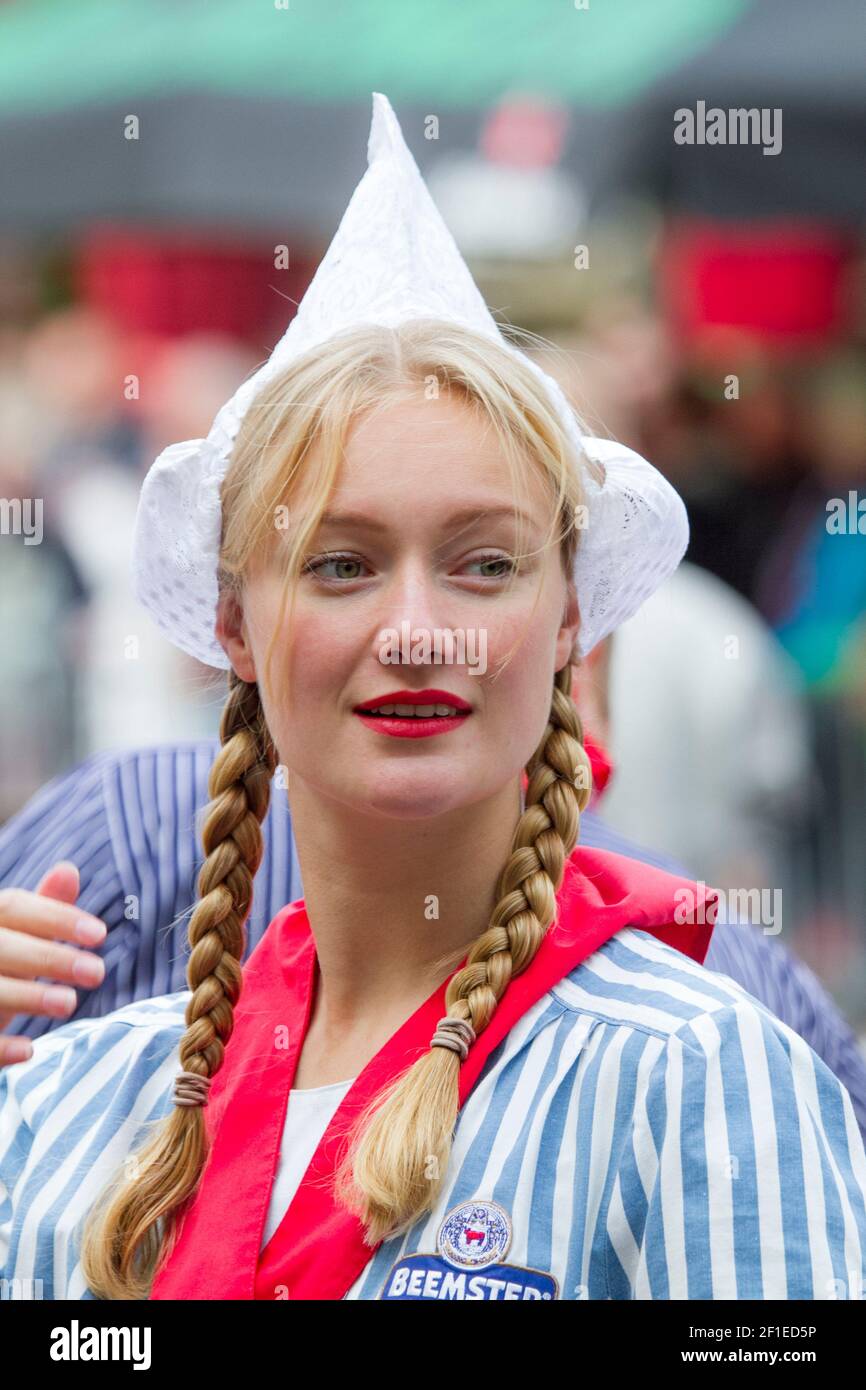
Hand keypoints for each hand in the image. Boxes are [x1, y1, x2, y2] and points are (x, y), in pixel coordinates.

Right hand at [0, 862, 106, 1066]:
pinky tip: (28, 1050)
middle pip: (0, 946)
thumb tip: (68, 870)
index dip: (55, 918)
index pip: (12, 906)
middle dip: (48, 958)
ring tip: (70, 1003)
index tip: (100, 934)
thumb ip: (42, 912)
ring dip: (28, 997)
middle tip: (98, 972)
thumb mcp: (16, 940)